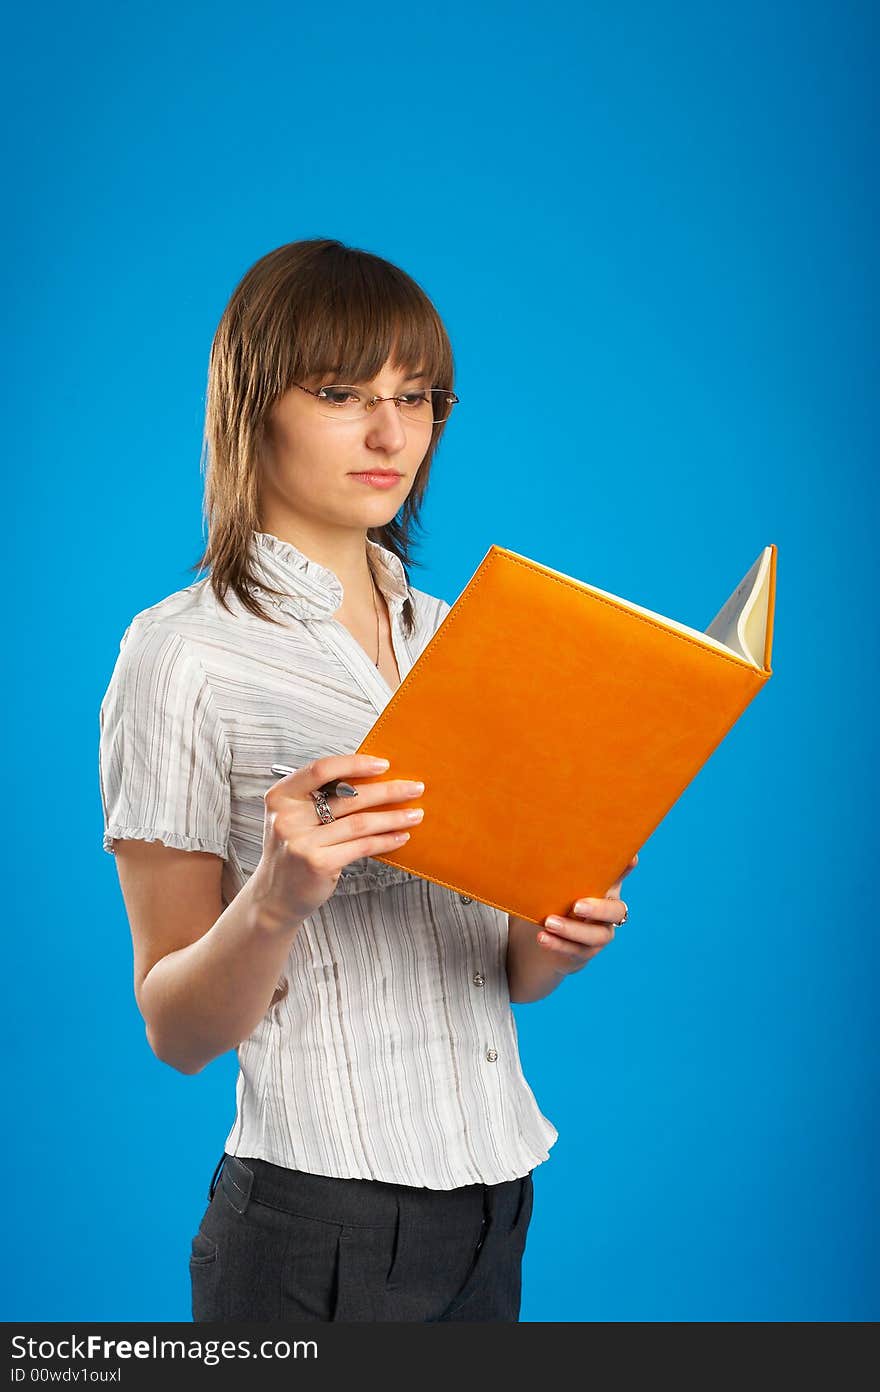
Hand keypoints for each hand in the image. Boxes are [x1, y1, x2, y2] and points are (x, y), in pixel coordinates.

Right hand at [255, 754, 425, 925]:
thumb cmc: (293, 851)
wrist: (275, 897)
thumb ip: (321, 798)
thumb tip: (373, 779)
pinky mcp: (318, 863)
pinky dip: (385, 841)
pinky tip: (400, 837)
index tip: (383, 765)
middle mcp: (288, 817)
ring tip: (415, 814)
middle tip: (414, 788)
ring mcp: (301, 841)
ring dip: (393, 817)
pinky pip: (362, 846)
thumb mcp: (295, 818)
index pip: (322, 769)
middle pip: (348, 795)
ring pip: (360, 822)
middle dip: (388, 791)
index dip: (355, 763)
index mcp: (281, 796)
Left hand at [537, 854, 638, 974]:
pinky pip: (575, 951)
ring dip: (572, 930)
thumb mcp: (557, 882)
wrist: (548, 935)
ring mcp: (599, 934)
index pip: (619, 875)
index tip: (631, 858)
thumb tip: (539, 843)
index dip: (627, 867)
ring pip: (596, 936)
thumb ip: (557, 868)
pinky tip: (543, 937)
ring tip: (549, 923)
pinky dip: (558, 944)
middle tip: (576, 906)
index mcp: (605, 887)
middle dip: (598, 909)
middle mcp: (608, 911)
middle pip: (616, 911)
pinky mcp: (584, 952)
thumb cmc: (555, 899)